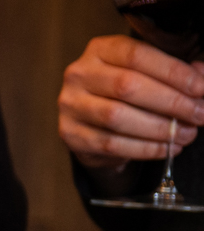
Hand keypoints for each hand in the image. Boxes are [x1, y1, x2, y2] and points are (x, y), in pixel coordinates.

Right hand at [59, 35, 203, 170]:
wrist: (91, 121)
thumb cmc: (124, 92)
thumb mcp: (148, 72)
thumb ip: (174, 71)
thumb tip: (200, 78)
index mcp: (100, 50)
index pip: (137, 56)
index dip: (172, 72)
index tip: (200, 88)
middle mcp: (79, 74)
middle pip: (127, 86)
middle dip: (171, 102)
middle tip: (199, 114)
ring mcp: (71, 105)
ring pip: (117, 117)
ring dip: (159, 128)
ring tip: (186, 134)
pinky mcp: (70, 134)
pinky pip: (110, 144)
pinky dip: (144, 148)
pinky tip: (166, 148)